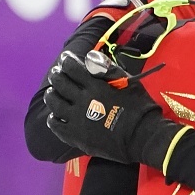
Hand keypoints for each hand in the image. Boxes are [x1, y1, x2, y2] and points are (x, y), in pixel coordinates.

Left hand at [43, 50, 178, 168]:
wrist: (143, 138)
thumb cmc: (140, 108)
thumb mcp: (129, 82)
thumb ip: (108, 69)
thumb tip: (90, 57)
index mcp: (96, 86)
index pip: (72, 68)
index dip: (67, 60)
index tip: (66, 58)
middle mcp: (83, 102)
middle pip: (60, 83)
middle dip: (56, 75)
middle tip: (57, 73)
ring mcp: (77, 120)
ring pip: (54, 103)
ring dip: (52, 94)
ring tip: (53, 92)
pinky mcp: (76, 136)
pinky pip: (56, 125)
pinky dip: (53, 118)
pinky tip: (56, 115)